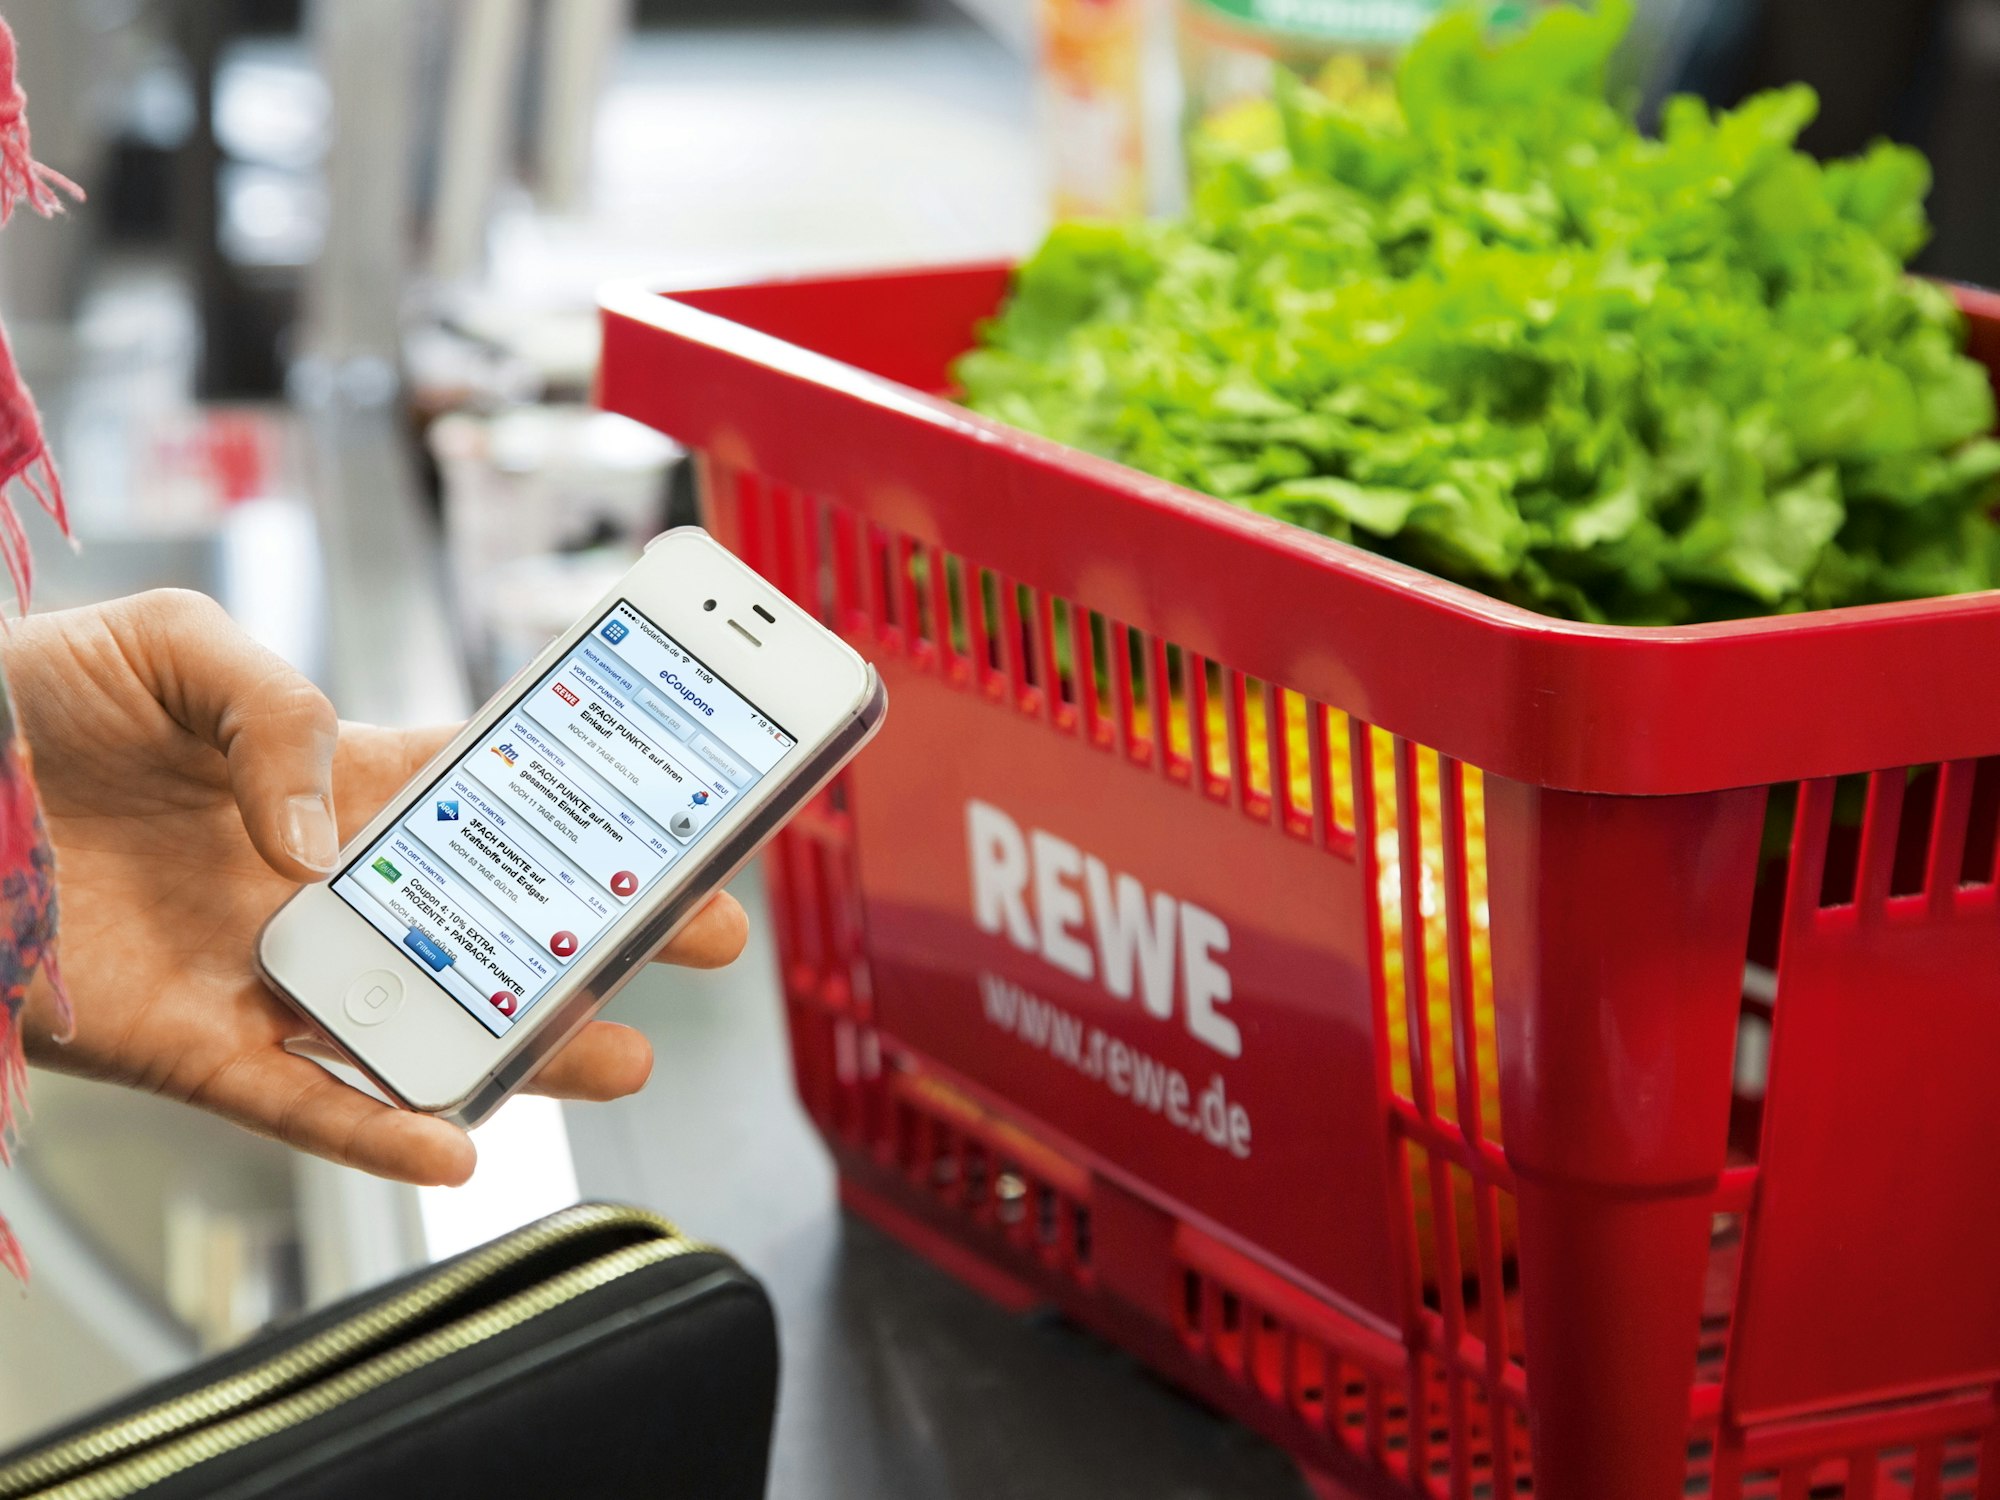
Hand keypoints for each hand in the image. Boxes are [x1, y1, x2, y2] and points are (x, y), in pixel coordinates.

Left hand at [7, 590, 746, 1185]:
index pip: (479, 800)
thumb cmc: (21, 694)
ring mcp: (259, 973)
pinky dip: (375, 1129)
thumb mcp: (173, 649)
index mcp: (321, 784)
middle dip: (599, 936)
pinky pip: (298, 1104)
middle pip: (484, 925)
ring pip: (417, 1029)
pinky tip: (455, 1140)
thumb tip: (331, 840)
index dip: (581, 808)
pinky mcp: (186, 1047)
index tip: (672, 812)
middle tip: (702, 935)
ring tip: (620, 1056)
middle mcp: (312, 887)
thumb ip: (276, 711)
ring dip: (520, 1050)